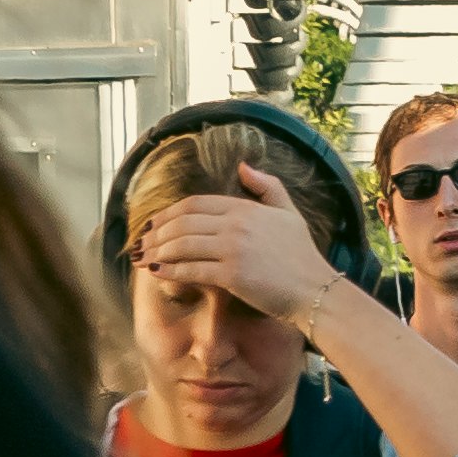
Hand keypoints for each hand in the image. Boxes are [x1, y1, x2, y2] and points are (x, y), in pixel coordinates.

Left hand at [134, 163, 340, 320]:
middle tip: (143, 243)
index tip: (154, 223)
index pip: (195, 203)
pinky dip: (169, 271)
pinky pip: (190, 270)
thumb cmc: (302, 255)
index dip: (169, 213)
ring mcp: (233, 249)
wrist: (314, 289)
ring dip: (159, 251)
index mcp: (246, 208)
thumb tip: (243, 167)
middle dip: (157, 233)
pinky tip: (157, 273)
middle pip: (183, 222)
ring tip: (145, 258)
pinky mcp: (231, 275)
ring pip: (182, 244)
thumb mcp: (289, 212)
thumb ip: (267, 186)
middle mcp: (237, 224)